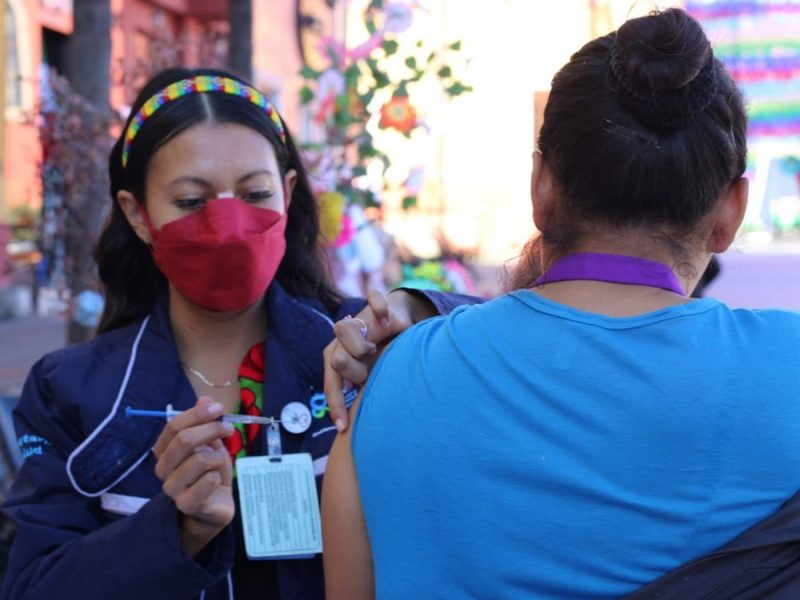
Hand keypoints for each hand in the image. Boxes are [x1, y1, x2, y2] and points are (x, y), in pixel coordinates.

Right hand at [152, 396, 234, 555]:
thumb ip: (206, 422)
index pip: (173, 426)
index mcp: (164, 451)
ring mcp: (172, 488)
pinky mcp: (186, 504)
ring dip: (216, 457)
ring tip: (218, 464)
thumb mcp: (211, 443)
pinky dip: (216, 476)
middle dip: (211, 429)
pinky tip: (216, 481)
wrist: (216, 506)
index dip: (197, 414)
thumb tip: (205, 398)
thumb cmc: (210, 471)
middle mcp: (163, 469)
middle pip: (184, 440)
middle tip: (229, 429)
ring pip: (199, 459)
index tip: (219, 409)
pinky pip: (206, 482)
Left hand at [324, 289, 435, 431]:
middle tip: (371, 367)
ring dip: (360, 344)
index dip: (336, 404)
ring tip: (376, 347)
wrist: (397, 321)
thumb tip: (356, 423)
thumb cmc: (380, 354)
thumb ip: (362, 389)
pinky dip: (380, 310)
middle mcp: (342, 339)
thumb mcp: (371, 375)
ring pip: (343, 330)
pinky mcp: (377, 303)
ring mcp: (358, 319)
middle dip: (355, 369)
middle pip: (336, 360)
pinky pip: (374, 301)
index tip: (344, 426)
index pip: (331, 384)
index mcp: (337, 358)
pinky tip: (388, 322)